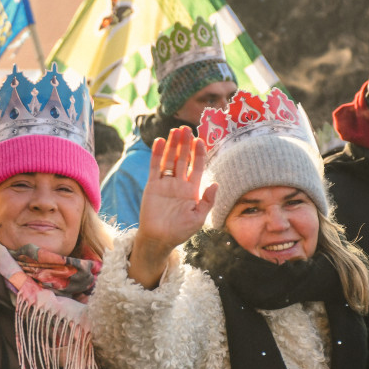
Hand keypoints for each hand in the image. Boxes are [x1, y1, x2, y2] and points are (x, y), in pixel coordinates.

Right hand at [130, 127, 216, 288]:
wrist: (159, 240)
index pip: (197, 167)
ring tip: (175, 131)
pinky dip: (157, 154)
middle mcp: (179, 184)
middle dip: (185, 144)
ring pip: (169, 159)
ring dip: (172, 145)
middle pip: (183, 159)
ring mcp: (165, 184)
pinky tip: (159, 141)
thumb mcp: (199, 218)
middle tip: (186, 129)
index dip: (199, 154)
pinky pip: (155, 167)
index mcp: (192, 190)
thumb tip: (216, 184)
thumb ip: (207, 201)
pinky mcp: (152, 186)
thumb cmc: (180, 232)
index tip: (200, 140)